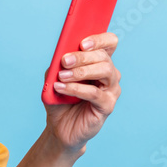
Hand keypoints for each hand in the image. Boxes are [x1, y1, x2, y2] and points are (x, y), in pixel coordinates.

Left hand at [43, 32, 120, 150]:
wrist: (60, 126)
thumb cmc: (60, 98)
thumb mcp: (54, 76)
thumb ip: (58, 63)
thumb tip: (61, 53)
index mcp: (99, 62)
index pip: (109, 43)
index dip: (99, 40)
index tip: (82, 42)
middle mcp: (110, 74)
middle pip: (103, 57)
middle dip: (82, 57)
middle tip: (64, 61)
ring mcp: (111, 90)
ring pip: (104, 71)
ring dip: (80, 72)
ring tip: (62, 76)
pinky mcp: (108, 105)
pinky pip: (94, 93)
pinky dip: (76, 89)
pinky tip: (61, 88)